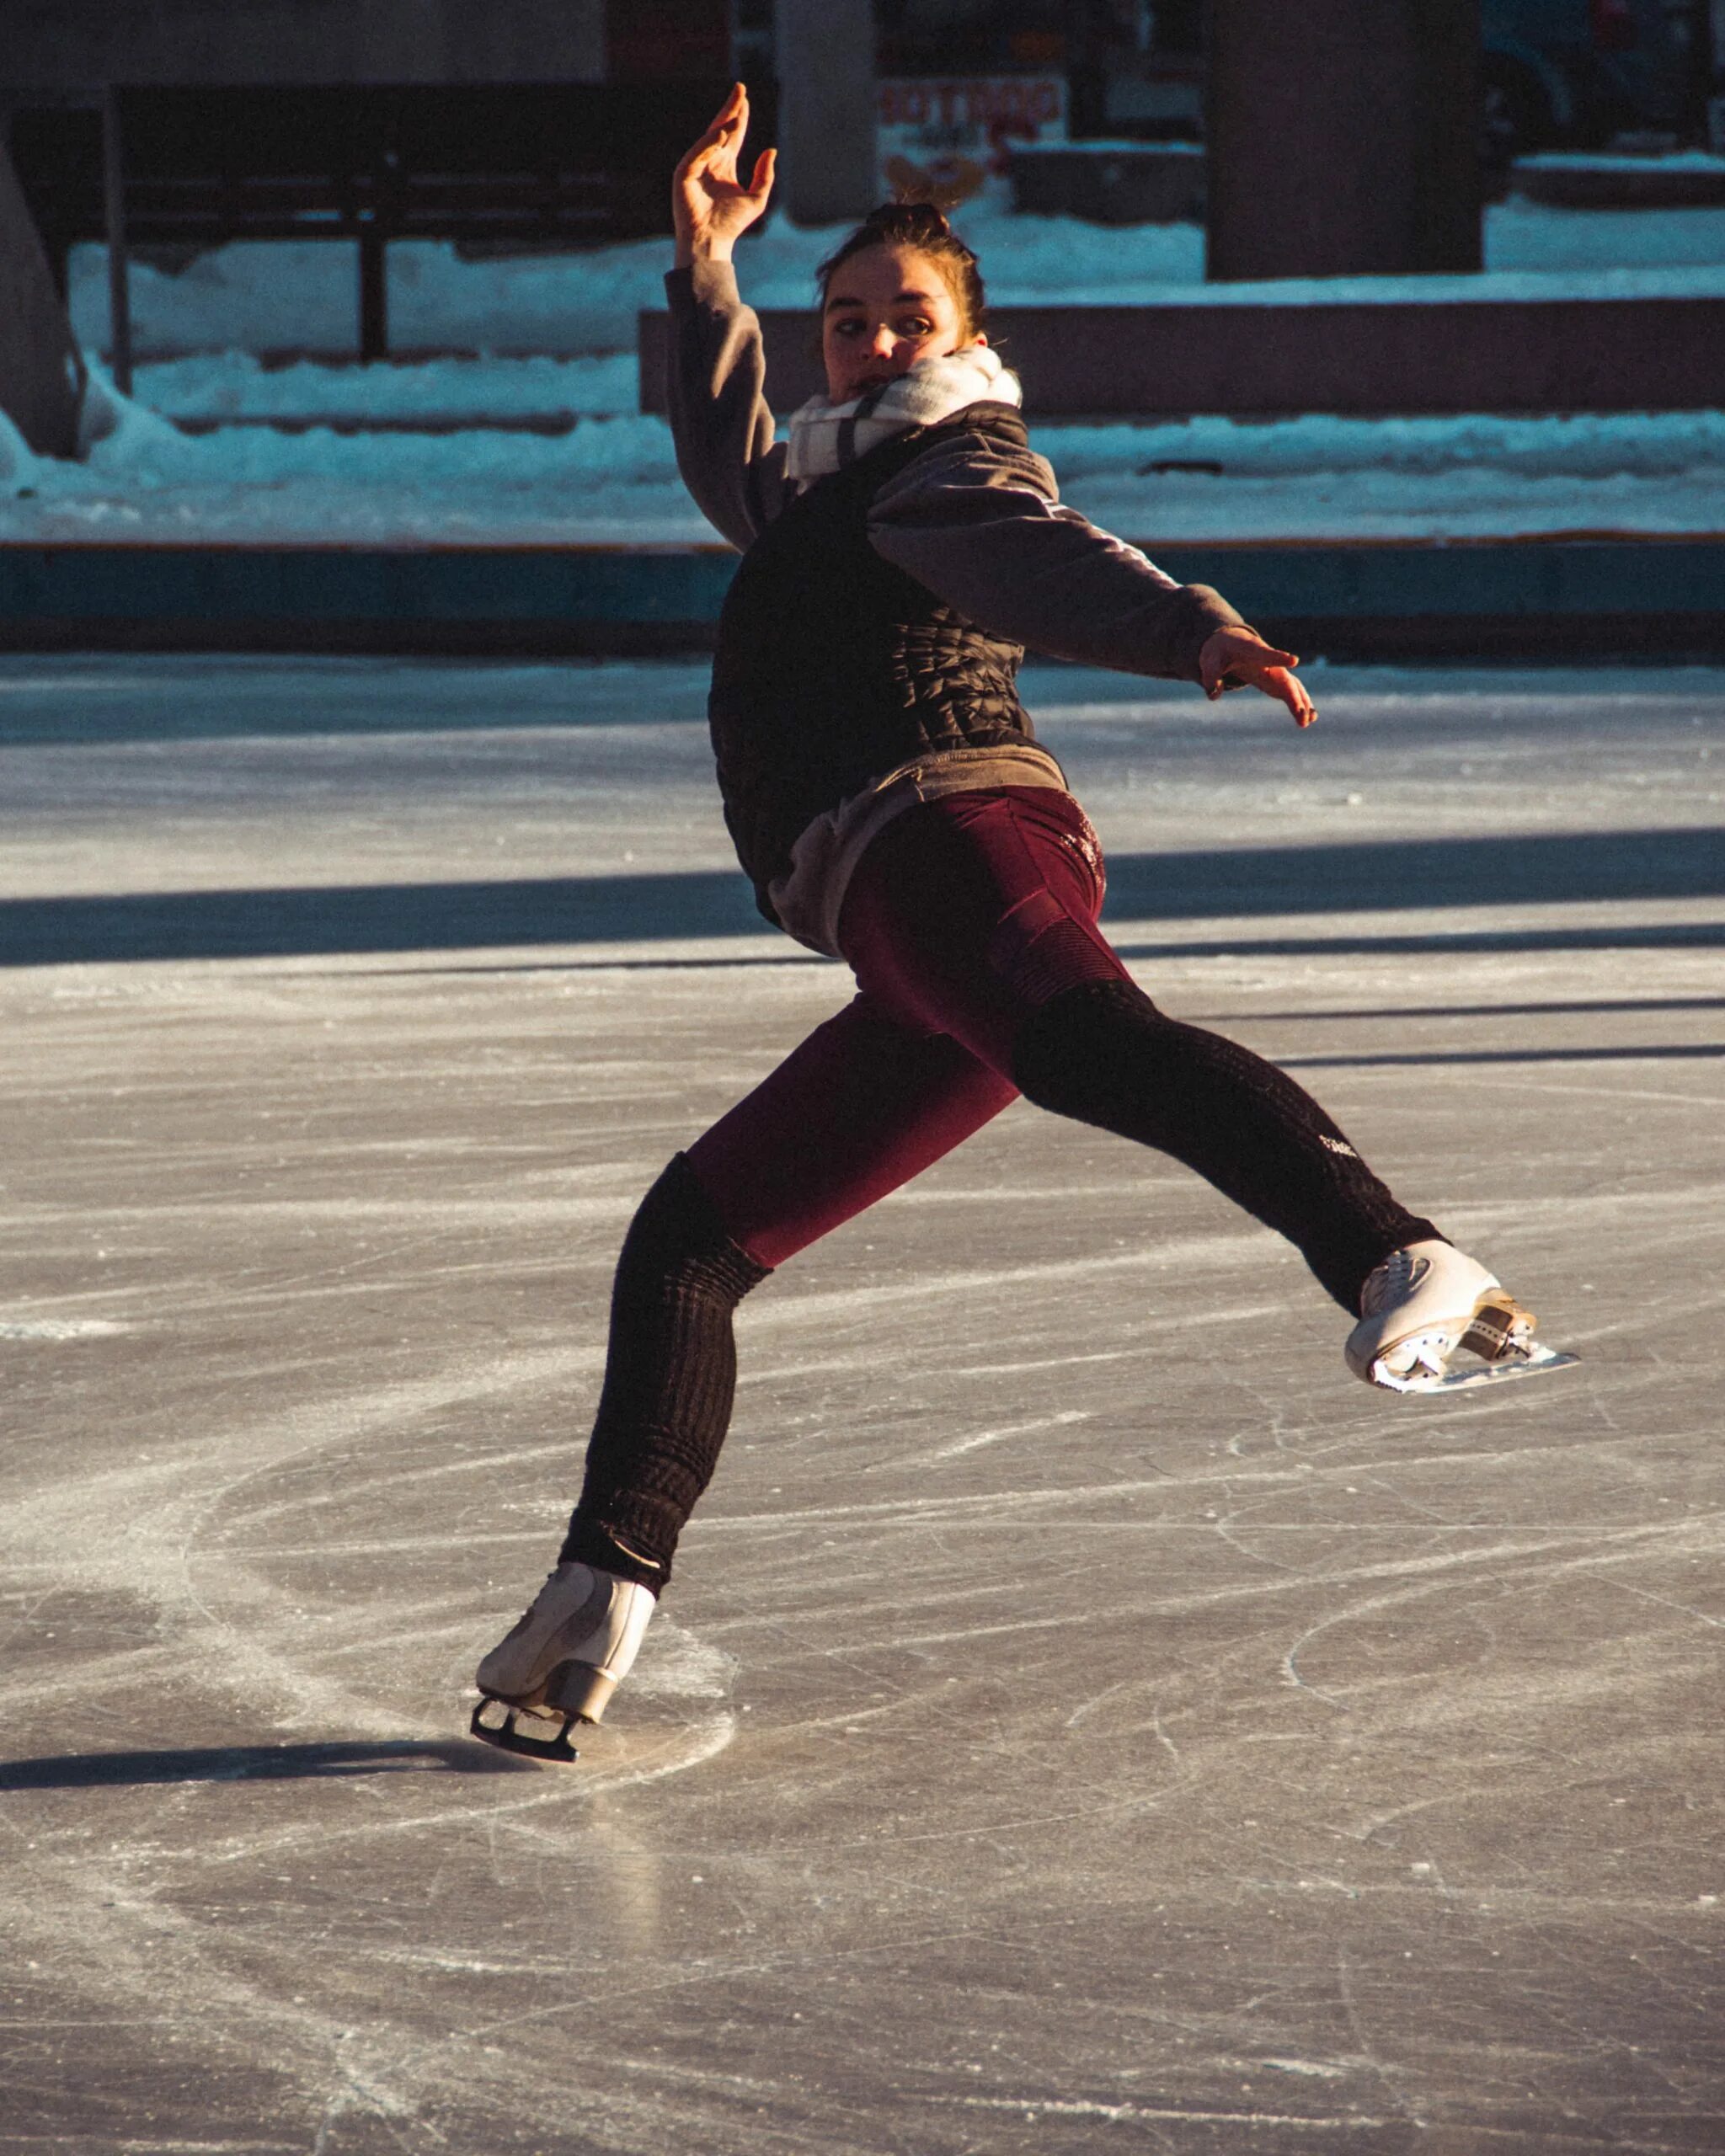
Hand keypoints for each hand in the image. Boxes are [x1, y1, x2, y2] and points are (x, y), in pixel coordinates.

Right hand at [673, 83, 776, 266]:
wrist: (712, 242)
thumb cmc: (731, 224)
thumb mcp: (756, 198)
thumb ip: (765, 176)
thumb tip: (771, 150)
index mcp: (725, 165)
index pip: (734, 135)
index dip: (741, 117)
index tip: (746, 97)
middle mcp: (710, 161)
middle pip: (721, 128)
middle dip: (731, 109)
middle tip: (740, 88)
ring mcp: (696, 166)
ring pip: (710, 138)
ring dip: (723, 123)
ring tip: (737, 112)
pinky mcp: (684, 174)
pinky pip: (697, 154)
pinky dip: (708, 144)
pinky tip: (721, 135)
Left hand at [1199, 626, 1316, 727]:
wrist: (1230, 642)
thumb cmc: (1220, 651)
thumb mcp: (1209, 661)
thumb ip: (1210, 676)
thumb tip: (1214, 695)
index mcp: (1251, 649)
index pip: (1266, 654)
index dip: (1279, 657)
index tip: (1294, 660)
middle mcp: (1268, 660)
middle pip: (1284, 678)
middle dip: (1294, 696)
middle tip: (1302, 714)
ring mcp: (1275, 670)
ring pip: (1292, 686)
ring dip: (1302, 702)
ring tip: (1310, 720)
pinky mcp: (1276, 679)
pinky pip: (1292, 691)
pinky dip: (1301, 702)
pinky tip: (1311, 717)